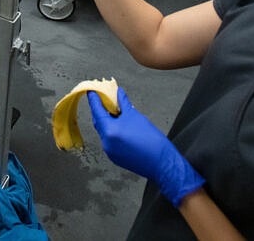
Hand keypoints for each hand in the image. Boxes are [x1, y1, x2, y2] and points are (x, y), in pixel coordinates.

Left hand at [87, 87, 203, 206]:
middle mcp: (106, 143)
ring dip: (107, 122)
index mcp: (110, 131)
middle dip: (101, 111)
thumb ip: (123, 103)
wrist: (162, 163)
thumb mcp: (135, 116)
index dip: (94, 100)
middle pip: (99, 122)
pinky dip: (112, 132)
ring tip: (115, 112)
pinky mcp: (115, 158)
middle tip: (103, 100)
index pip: (97, 112)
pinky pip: (110, 141)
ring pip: (104, 132)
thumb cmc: (151, 141)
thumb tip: (119, 94)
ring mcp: (110, 152)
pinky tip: (120, 126)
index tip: (91, 92)